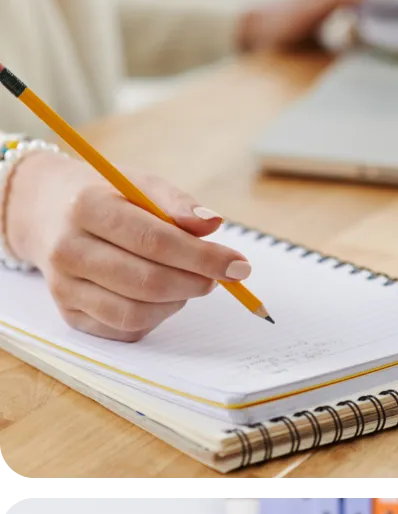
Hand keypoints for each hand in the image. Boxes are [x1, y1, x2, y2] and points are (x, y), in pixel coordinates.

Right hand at [4, 150, 251, 341]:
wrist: (44, 212)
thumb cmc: (104, 196)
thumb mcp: (138, 183)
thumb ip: (176, 203)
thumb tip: (213, 225)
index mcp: (87, 207)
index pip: (155, 241)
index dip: (203, 257)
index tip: (239, 265)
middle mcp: (68, 250)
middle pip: (147, 282)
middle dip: (194, 283)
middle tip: (216, 277)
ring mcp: (64, 287)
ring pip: (136, 313)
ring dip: (176, 303)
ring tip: (187, 283)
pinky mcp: (69, 314)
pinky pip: (124, 330)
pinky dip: (154, 318)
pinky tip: (160, 297)